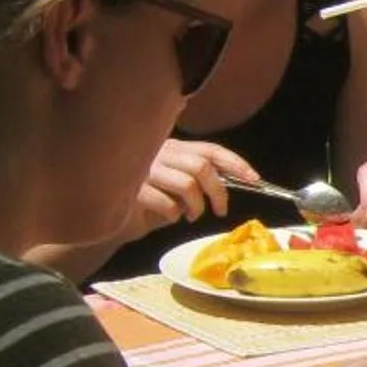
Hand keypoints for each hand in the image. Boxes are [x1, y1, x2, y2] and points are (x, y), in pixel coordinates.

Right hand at [132, 139, 253, 230]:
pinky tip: (168, 217)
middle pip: (201, 166)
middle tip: (220, 210)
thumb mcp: (180, 187)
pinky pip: (167, 204)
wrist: (113, 218)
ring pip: (187, 185)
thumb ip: (200, 179)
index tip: (254, 178)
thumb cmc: (151, 203)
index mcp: (173, 148)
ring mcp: (143, 169)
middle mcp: (158, 153)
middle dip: (218, 192)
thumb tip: (237, 180)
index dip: (235, 162)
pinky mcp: (132, 190)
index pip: (210, 149)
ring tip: (191, 215)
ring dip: (196, 206)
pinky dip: (174, 215)